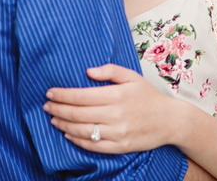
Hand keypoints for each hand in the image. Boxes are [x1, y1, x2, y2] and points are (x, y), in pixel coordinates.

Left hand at [44, 64, 177, 153]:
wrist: (170, 120)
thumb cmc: (149, 96)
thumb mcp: (133, 77)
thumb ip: (111, 71)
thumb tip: (88, 71)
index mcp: (118, 95)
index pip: (82, 96)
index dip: (63, 95)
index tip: (50, 93)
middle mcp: (116, 114)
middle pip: (78, 114)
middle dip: (58, 109)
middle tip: (46, 106)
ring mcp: (118, 132)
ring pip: (82, 131)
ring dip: (63, 125)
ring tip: (53, 120)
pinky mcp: (120, 147)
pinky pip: (93, 146)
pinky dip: (77, 141)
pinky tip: (68, 134)